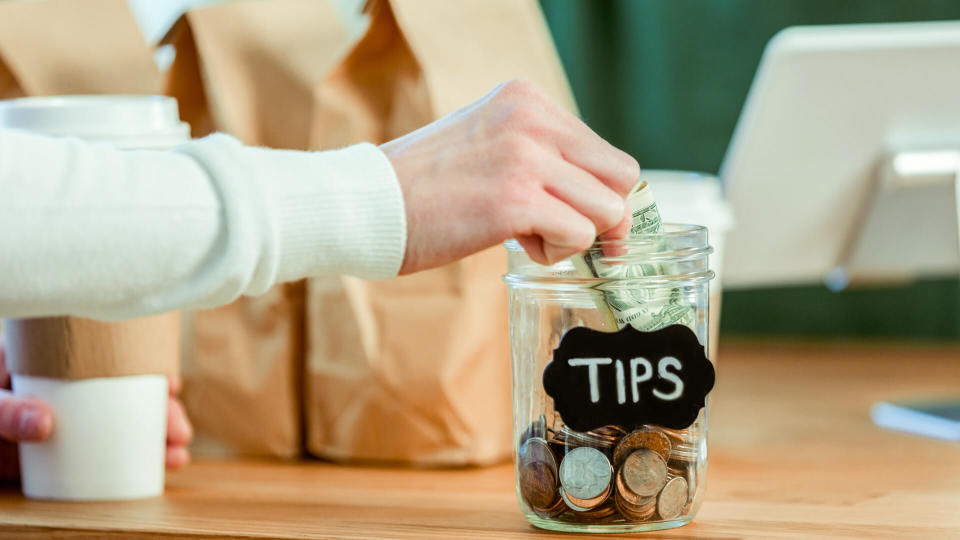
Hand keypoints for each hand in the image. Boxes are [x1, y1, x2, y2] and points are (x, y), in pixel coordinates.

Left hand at [0, 339, 192, 481]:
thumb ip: (6, 411)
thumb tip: (47, 423)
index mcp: (53, 360)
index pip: (113, 358)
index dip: (149, 369)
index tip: (173, 386)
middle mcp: (68, 387)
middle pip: (128, 394)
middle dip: (163, 414)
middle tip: (180, 435)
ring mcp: (67, 417)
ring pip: (123, 424)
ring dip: (155, 440)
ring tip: (175, 458)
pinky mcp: (61, 448)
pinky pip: (105, 451)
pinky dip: (132, 460)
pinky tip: (155, 469)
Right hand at [382, 79, 638, 273]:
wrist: (365, 203)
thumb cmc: (423, 186)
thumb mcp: (487, 142)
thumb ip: (538, 154)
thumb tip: (597, 196)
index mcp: (526, 100)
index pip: (604, 152)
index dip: (599, 194)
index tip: (578, 218)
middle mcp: (532, 119)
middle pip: (621, 178)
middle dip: (603, 218)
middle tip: (567, 236)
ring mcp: (524, 157)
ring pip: (608, 210)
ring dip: (575, 237)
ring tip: (529, 235)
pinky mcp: (514, 200)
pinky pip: (579, 235)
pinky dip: (554, 252)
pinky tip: (517, 243)